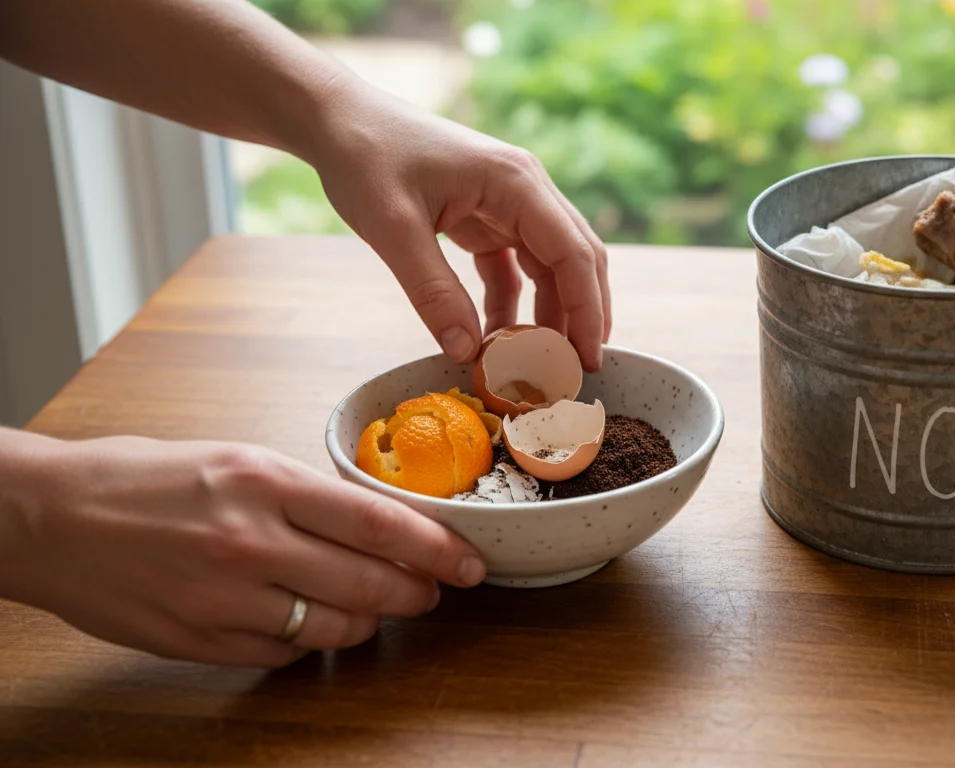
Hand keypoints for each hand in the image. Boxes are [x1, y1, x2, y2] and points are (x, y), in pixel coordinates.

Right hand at [0, 432, 483, 667]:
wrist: (48, 517)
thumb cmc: (141, 478)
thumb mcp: (235, 459)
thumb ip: (304, 495)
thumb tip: (376, 526)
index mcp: (263, 482)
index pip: (378, 524)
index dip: (437, 549)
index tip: (469, 563)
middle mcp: (249, 541)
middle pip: (369, 584)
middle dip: (416, 593)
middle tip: (432, 592)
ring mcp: (224, 598)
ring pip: (334, 628)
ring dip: (367, 622)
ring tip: (370, 607)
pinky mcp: (199, 640)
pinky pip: (283, 654)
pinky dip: (307, 641)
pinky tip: (304, 621)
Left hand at [308, 76, 610, 370]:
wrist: (339, 119)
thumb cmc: (365, 157)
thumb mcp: (393, 228)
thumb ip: (432, 292)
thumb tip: (466, 353)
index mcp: (515, 181)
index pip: (573, 253)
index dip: (586, 311)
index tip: (587, 361)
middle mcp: (525, 189)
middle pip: (577, 259)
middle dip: (583, 316)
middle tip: (579, 372)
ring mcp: (509, 202)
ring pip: (551, 266)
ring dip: (549, 314)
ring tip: (541, 366)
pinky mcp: (488, 216)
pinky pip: (514, 268)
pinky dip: (511, 305)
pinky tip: (496, 340)